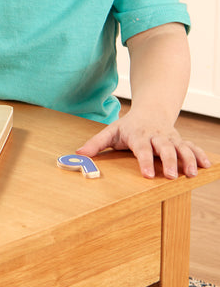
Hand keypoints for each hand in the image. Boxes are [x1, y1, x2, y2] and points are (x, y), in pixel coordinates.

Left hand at [77, 110, 211, 178]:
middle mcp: (156, 136)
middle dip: (168, 162)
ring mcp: (170, 138)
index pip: (142, 149)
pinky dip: (200, 155)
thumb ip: (95, 144)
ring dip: (187, 160)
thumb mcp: (110, 132)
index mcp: (138, 135)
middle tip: (171, 176)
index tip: (147, 175)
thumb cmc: (128, 126)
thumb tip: (78, 153)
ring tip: (191, 174)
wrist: (150, 110)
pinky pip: (192, 147)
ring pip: (181, 148)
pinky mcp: (180, 141)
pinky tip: (207, 165)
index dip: (145, 161)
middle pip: (164, 148)